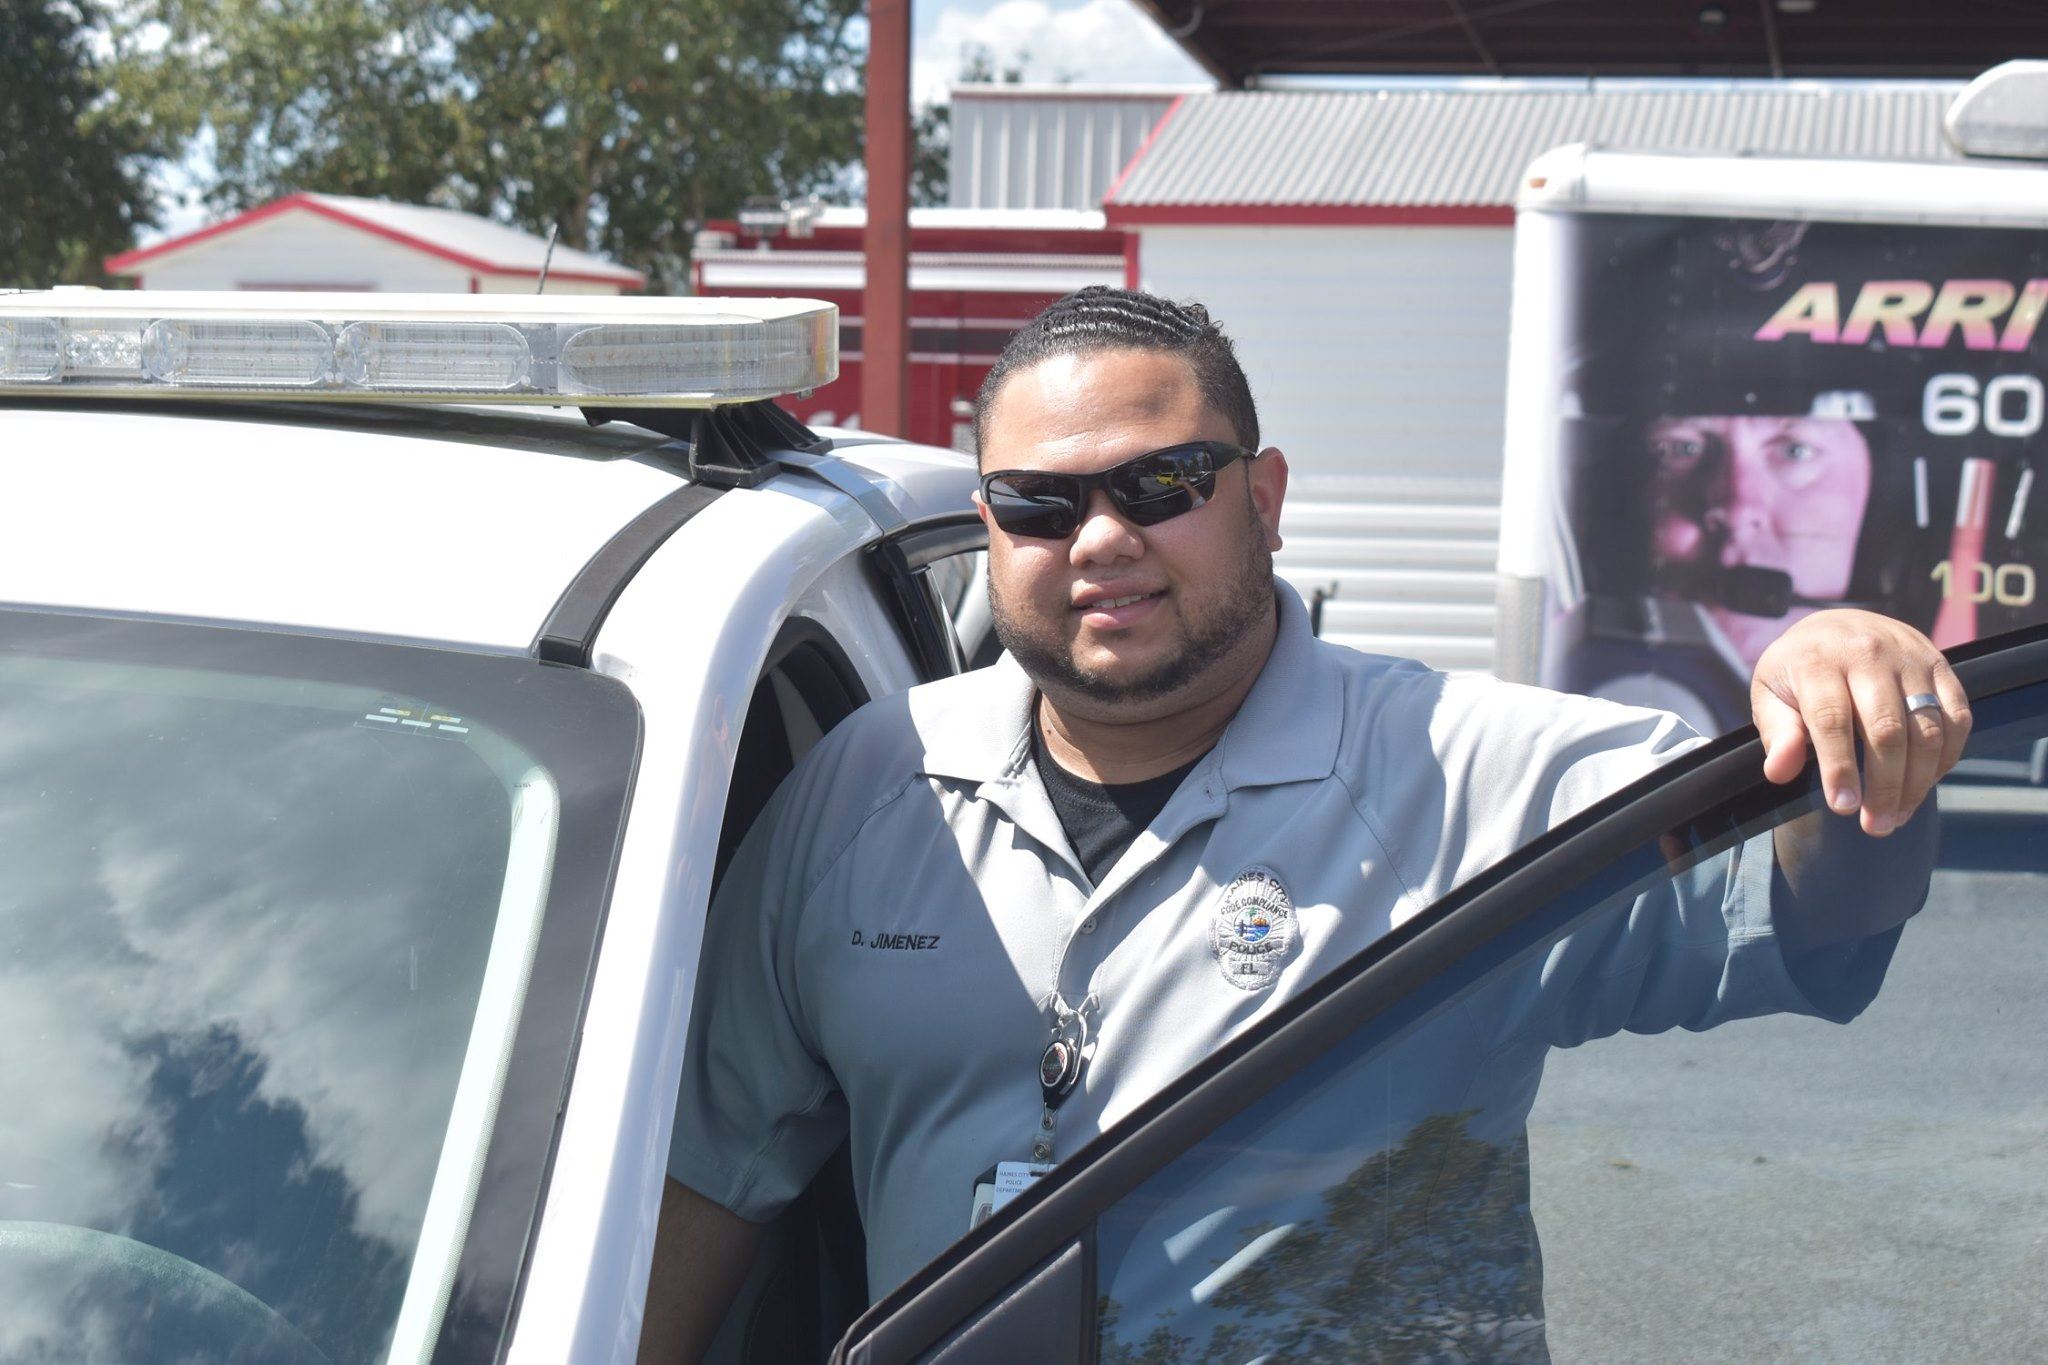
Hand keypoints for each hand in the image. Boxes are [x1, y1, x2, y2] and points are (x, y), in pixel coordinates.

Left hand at [1751, 609, 1970, 836]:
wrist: (1836, 625)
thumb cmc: (1799, 671)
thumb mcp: (1770, 693)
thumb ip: (1777, 732)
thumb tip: (1779, 772)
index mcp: (1818, 660)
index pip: (1832, 719)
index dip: (1840, 767)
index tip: (1844, 807)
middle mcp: (1869, 654)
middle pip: (1888, 729)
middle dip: (1885, 785)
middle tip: (1877, 826)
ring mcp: (1911, 658)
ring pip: (1928, 728)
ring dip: (1918, 781)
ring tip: (1898, 816)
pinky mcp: (1942, 665)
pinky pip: (1957, 717)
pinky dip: (1946, 757)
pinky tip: (1925, 782)